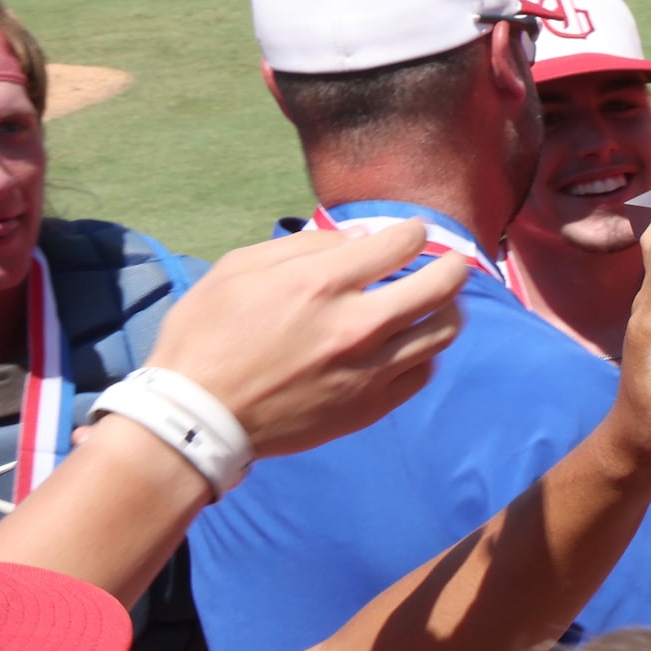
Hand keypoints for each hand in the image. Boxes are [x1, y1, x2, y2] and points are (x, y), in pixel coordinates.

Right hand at [146, 224, 465, 459]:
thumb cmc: (207, 335)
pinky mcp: (369, 406)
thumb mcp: (238, 268)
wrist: (197, 418)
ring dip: (448, 309)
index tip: (415, 232)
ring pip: (442, 332)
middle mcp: (356, 324)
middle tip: (452, 261)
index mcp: (321, 283)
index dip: (414, 232)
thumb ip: (303, 246)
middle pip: (440, 286)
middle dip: (453, 265)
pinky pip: (422, 373)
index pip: (400, 244)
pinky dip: (425, 352)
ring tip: (440, 302)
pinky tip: (412, 344)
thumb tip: (356, 240)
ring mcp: (368, 370)